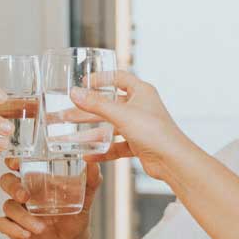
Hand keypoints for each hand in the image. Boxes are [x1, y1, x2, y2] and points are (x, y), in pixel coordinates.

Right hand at [0, 158, 101, 238]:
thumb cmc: (75, 216)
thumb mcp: (86, 197)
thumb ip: (92, 179)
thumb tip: (93, 163)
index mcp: (37, 179)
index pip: (19, 164)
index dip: (13, 160)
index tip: (16, 163)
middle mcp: (24, 192)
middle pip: (6, 181)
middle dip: (12, 186)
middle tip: (25, 196)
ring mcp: (17, 210)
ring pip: (8, 206)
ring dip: (22, 217)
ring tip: (41, 228)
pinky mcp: (13, 227)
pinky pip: (3, 224)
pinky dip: (13, 229)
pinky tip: (27, 234)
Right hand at [69, 71, 190, 180]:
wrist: (173, 160)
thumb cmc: (155, 132)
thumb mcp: (121, 115)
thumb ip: (96, 104)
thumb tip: (75, 93)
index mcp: (141, 92)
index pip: (118, 78)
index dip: (100, 79)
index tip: (83, 83)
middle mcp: (140, 107)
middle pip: (108, 105)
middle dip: (86, 111)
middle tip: (65, 114)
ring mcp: (139, 127)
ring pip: (109, 127)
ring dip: (89, 133)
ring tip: (68, 137)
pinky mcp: (138, 144)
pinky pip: (115, 145)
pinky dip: (101, 150)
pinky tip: (87, 155)